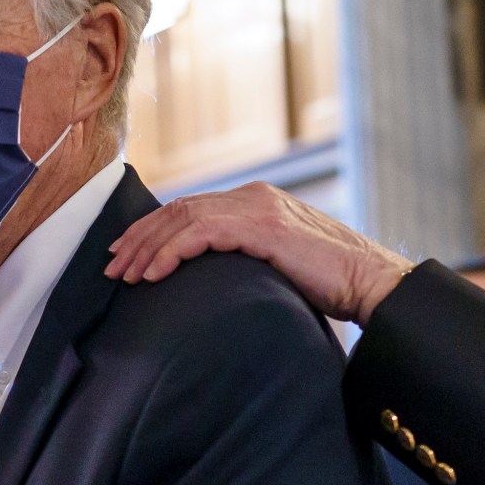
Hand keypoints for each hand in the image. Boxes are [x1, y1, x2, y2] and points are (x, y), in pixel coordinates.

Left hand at [103, 182, 413, 324]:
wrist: (371, 284)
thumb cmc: (331, 287)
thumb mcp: (277, 268)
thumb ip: (245, 262)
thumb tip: (209, 285)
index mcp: (257, 203)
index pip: (190, 208)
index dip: (152, 230)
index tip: (126, 255)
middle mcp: (254, 197)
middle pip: (178, 209)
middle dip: (140, 238)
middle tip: (112, 267)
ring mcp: (258, 208)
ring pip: (183, 218)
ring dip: (147, 247)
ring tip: (125, 276)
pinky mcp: (263, 227)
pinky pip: (201, 233)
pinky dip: (170, 252)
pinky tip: (153, 275)